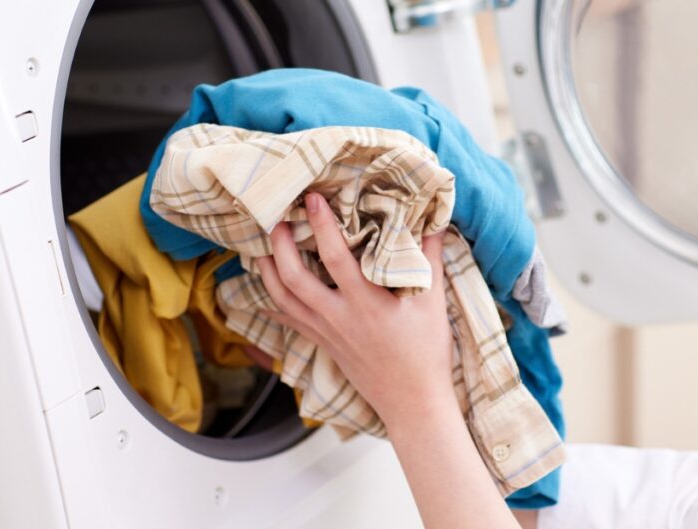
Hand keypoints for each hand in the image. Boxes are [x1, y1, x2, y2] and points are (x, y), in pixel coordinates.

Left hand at [255, 193, 457, 428]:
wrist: (413, 402)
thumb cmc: (426, 354)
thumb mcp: (433, 304)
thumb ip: (429, 259)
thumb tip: (435, 221)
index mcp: (366, 303)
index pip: (335, 256)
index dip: (322, 225)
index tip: (313, 199)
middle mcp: (339, 317)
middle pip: (293, 277)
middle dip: (279, 246)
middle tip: (277, 219)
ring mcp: (327, 332)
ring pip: (283, 299)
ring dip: (268, 271)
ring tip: (262, 246)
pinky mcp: (323, 344)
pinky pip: (289, 320)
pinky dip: (273, 302)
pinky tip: (265, 290)